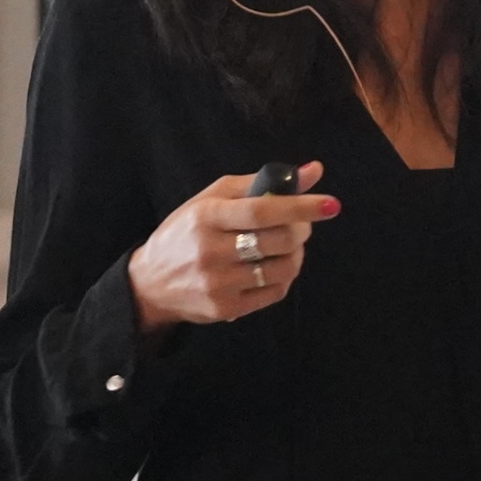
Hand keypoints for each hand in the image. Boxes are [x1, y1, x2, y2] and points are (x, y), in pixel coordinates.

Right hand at [127, 164, 337, 335]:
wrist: (150, 282)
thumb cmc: (187, 232)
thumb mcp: (211, 199)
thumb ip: (261, 183)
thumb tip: (313, 171)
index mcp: (206, 216)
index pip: (261, 210)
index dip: (300, 207)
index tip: (330, 204)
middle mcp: (210, 251)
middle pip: (277, 240)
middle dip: (301, 230)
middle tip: (301, 225)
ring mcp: (218, 283)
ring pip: (281, 269)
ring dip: (295, 255)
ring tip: (288, 247)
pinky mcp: (226, 309)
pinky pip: (274, 293)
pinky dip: (283, 277)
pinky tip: (273, 268)